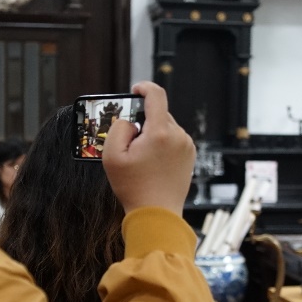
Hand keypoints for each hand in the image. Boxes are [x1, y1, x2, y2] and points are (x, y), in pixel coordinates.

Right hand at [103, 81, 194, 215]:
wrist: (157, 214)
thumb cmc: (133, 187)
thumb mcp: (112, 156)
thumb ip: (118, 128)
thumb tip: (130, 120)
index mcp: (160, 132)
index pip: (156, 95)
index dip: (144, 88)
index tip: (135, 91)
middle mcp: (178, 135)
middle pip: (159, 113)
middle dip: (143, 122)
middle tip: (130, 142)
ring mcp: (186, 145)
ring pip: (166, 127)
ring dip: (153, 134)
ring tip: (142, 157)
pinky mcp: (190, 155)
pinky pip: (173, 139)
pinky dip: (162, 144)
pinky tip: (153, 162)